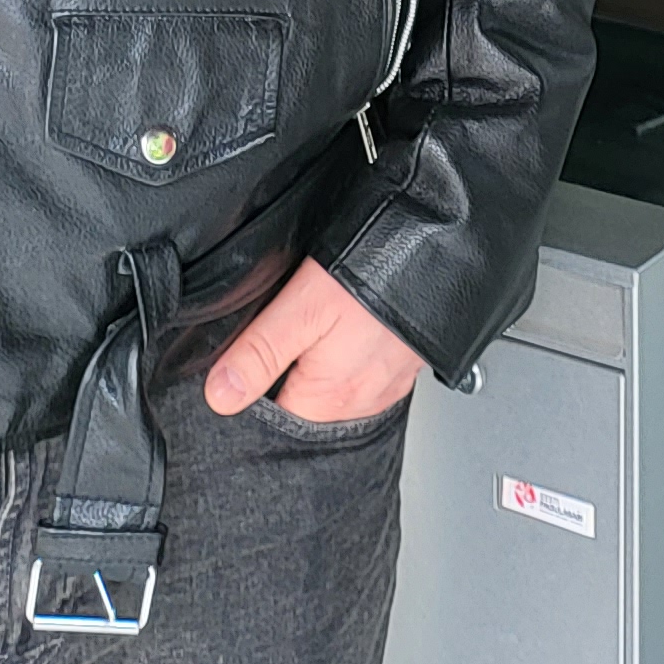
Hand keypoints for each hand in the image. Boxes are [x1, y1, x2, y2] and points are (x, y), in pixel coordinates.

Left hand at [201, 258, 424, 423]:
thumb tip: (220, 396)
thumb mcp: (303, 308)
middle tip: (284, 331)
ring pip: (335, 388)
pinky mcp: (403, 364)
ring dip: (319, 365)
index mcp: (331, 399)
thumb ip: (260, 354)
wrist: (443, 244)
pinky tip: (345, 324)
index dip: (252, 389)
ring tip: (315, 324)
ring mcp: (388, 384)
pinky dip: (348, 355)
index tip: (248, 357)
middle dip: (287, 378)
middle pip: (305, 405)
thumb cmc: (376, 270)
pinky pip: (363, 372)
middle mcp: (363, 403)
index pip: (273, 418)